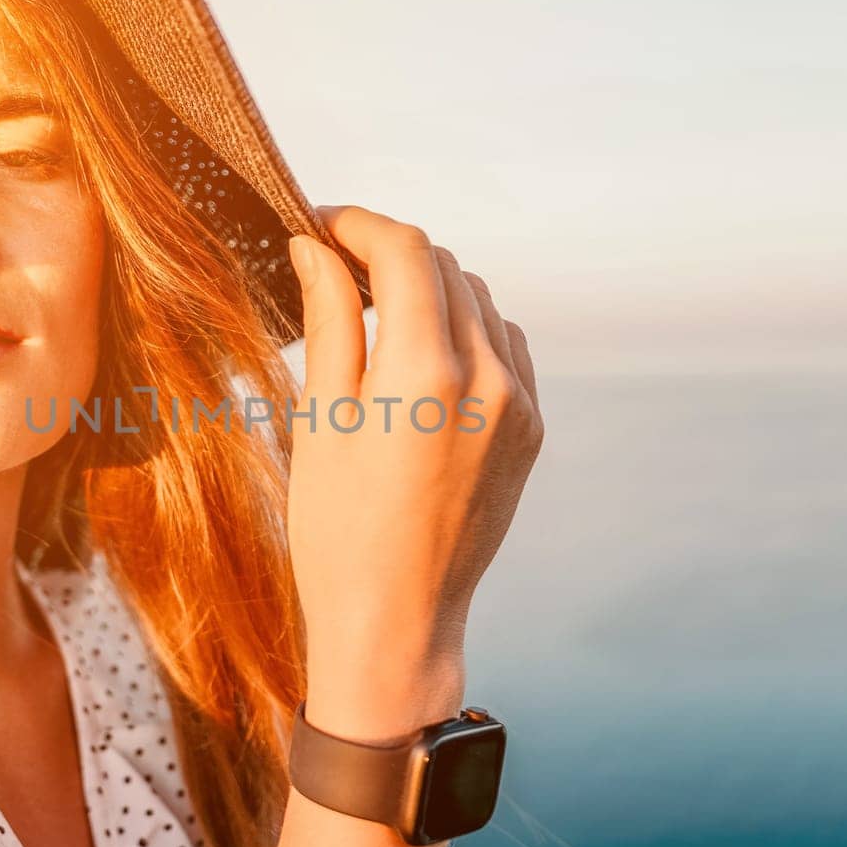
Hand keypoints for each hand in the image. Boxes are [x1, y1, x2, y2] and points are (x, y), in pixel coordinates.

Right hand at [285, 205, 542, 735]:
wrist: (398, 623)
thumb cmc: (337, 533)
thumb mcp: (318, 421)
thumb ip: (327, 323)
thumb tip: (314, 248)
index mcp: (425, 374)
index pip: (404, 251)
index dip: (356, 223)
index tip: (318, 227)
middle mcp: (487, 378)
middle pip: (443, 265)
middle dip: (387, 252)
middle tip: (333, 267)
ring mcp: (519, 404)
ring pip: (479, 298)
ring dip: (427, 287)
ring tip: (373, 312)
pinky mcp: (532, 429)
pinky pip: (505, 344)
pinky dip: (464, 327)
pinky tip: (420, 352)